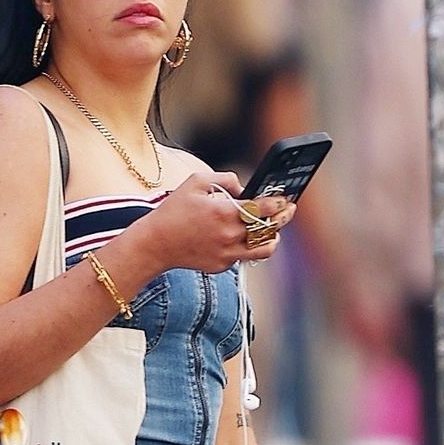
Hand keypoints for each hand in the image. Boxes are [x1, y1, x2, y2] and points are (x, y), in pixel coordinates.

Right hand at [146, 173, 295, 272]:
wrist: (155, 244)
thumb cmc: (174, 211)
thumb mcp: (196, 182)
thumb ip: (225, 178)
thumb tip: (244, 186)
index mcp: (225, 212)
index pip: (264, 208)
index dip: (279, 203)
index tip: (285, 199)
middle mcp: (229, 235)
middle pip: (269, 228)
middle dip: (283, 218)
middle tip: (288, 212)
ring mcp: (227, 254)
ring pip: (264, 249)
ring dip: (272, 238)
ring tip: (273, 230)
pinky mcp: (222, 266)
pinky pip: (243, 257)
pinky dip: (247, 247)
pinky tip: (243, 238)